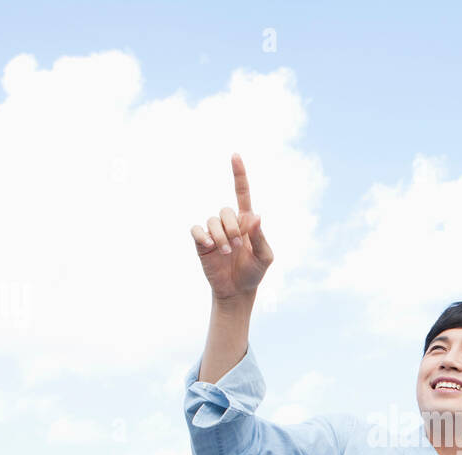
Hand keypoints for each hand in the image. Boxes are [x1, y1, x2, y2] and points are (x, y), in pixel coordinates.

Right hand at [190, 153, 273, 300]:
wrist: (237, 291)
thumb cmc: (254, 273)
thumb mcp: (265, 257)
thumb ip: (261, 238)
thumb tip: (256, 216)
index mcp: (247, 222)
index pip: (242, 193)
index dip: (239, 174)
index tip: (235, 155)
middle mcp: (229, 223)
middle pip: (225, 210)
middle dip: (232, 227)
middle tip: (237, 245)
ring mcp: (214, 232)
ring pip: (212, 220)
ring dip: (220, 236)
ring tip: (227, 252)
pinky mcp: (202, 243)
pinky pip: (197, 230)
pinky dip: (203, 236)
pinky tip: (209, 245)